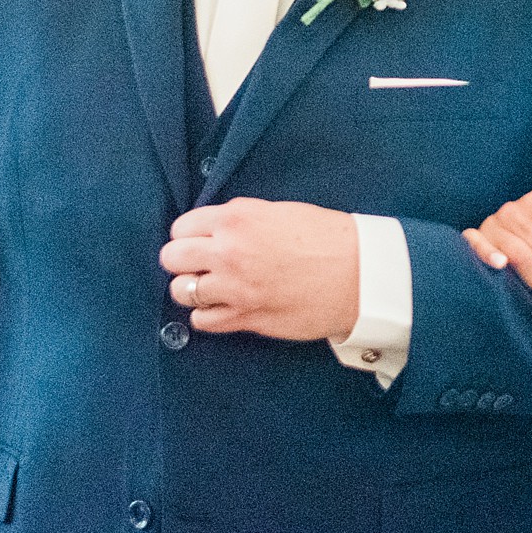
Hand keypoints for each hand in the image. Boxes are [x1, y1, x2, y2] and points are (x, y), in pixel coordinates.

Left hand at [159, 199, 358, 339]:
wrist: (360, 274)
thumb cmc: (329, 239)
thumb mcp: (280, 211)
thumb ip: (242, 219)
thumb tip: (217, 230)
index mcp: (237, 219)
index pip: (181, 227)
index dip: (189, 234)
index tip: (199, 240)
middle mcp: (229, 252)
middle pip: (172, 258)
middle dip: (182, 260)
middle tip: (199, 264)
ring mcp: (235, 288)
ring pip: (182, 292)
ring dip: (193, 289)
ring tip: (212, 287)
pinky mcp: (246, 317)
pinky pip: (203, 321)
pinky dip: (208, 315)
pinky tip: (223, 307)